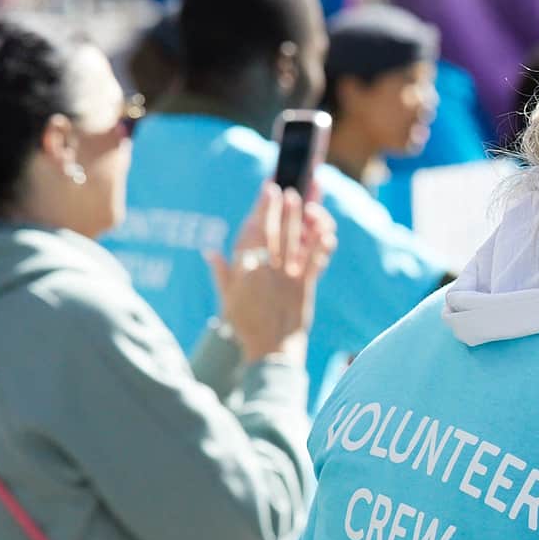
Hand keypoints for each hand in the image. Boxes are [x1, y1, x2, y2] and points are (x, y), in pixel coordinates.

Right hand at [208, 183, 335, 363]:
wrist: (269, 349)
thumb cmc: (246, 324)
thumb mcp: (227, 298)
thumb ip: (221, 272)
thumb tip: (210, 251)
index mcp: (245, 270)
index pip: (252, 232)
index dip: (261, 209)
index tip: (268, 190)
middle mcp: (265, 270)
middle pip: (273, 232)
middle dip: (279, 208)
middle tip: (286, 189)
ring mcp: (285, 278)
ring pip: (293, 243)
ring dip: (299, 220)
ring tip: (304, 201)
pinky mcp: (303, 288)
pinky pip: (313, 264)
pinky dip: (321, 248)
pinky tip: (328, 232)